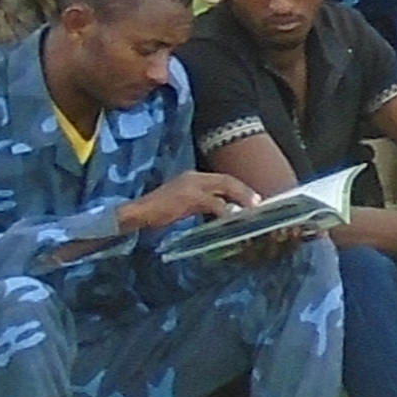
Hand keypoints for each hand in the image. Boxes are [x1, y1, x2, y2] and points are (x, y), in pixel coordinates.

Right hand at [115, 169, 261, 236]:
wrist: (137, 213)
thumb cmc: (157, 212)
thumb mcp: (182, 204)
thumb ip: (200, 204)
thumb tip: (221, 212)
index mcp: (192, 177)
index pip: (221, 179)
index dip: (238, 188)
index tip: (251, 199)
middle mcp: (194, 177)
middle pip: (226, 180)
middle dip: (244, 191)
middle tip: (258, 203)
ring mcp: (191, 185)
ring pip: (224, 187)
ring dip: (240, 198)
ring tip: (252, 210)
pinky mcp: (189, 197)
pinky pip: (214, 203)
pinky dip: (225, 211)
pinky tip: (232, 219)